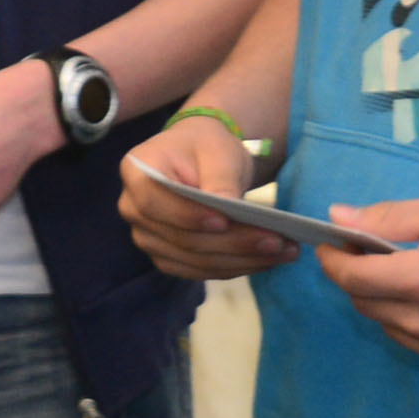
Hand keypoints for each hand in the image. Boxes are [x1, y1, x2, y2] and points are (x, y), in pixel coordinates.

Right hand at [121, 114, 293, 280]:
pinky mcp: (169, 257)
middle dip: (232, 242)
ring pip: (195, 260)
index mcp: (137, 172)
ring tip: (284, 251)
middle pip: (181, 238)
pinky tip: (269, 260)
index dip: (187, 216)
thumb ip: (219, 179)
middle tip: (276, 240)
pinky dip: (237, 267)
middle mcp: (134, 210)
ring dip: (242, 260)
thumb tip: (228, 210)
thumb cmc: (207, 147)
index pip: (154, 202)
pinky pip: (202, 270)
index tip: (224, 221)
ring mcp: (149, 238)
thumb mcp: (218, 150)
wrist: (203, 159)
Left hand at [316, 195, 418, 379]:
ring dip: (389, 303)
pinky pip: (417, 346)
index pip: (351, 278)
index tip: (331, 247)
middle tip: (373, 256)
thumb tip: (337, 218)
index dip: (334, 260)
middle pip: (365, 304)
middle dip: (361, 278)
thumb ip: (386, 218)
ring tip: (415, 279)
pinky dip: (417, 325)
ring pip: (390, 327)